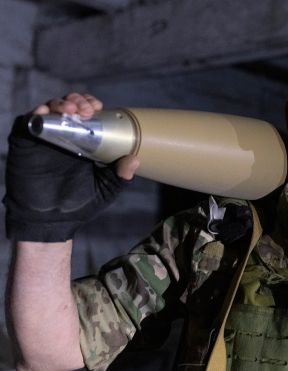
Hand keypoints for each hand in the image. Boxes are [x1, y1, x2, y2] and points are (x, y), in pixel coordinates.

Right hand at [3, 93, 135, 241]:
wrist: (52, 222)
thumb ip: (119, 175)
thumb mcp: (106, 188)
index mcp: (81, 140)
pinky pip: (25, 124)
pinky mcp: (23, 145)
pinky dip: (34, 115)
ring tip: (70, 110)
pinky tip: (44, 112)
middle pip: (67, 105)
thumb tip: (134, 159)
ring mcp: (42, 139)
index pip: (85, 112)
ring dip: (59, 104)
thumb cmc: (80, 204)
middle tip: (86, 109)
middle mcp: (61, 135)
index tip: (98, 107)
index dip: (90, 104)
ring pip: (47, 109)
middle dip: (77, 101)